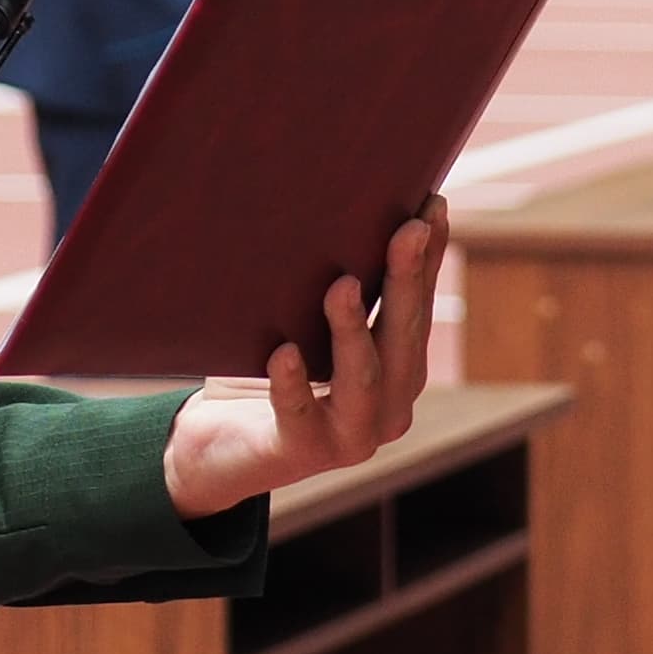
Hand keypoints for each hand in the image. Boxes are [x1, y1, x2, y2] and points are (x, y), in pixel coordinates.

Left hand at [162, 201, 445, 516]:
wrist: (219, 448)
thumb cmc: (268, 370)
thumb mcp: (305, 321)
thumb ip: (334, 284)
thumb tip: (337, 201)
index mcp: (399, 368)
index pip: (418, 305)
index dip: (430, 257)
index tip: (433, 204)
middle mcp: (389, 404)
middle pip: (402, 337)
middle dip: (406, 280)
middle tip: (406, 229)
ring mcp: (351, 435)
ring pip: (362, 380)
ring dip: (352, 330)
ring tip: (341, 285)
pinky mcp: (301, 453)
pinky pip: (299, 415)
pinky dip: (292, 383)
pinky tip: (281, 353)